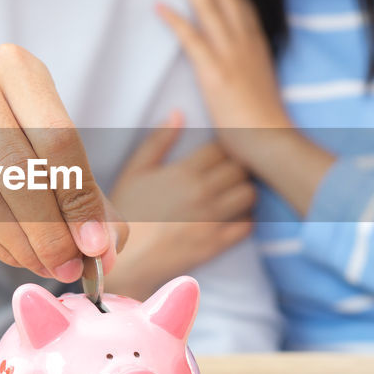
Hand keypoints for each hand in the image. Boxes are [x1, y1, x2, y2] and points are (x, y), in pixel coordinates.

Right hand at [0, 44, 125, 281]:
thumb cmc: (1, 147)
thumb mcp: (48, 153)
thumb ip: (85, 195)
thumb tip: (107, 247)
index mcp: (14, 65)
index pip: (58, 138)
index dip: (79, 198)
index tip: (93, 243)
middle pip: (19, 170)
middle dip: (51, 230)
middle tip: (69, 265)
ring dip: (22, 244)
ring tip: (45, 264)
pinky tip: (14, 256)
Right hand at [103, 111, 255, 299]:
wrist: (124, 260)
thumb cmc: (126, 213)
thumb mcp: (135, 171)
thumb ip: (158, 140)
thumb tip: (179, 112)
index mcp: (184, 172)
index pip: (223, 146)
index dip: (225, 145)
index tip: (220, 150)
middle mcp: (203, 193)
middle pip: (241, 167)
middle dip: (239, 165)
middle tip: (230, 169)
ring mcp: (212, 220)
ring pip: (250, 194)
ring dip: (245, 189)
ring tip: (233, 190)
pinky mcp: (217, 244)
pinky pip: (248, 225)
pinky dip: (246, 218)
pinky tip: (233, 215)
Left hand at [157, 0, 292, 168]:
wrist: (272, 141)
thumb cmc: (263, 119)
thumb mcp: (258, 79)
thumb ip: (246, 62)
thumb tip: (235, 55)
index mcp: (256, 42)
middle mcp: (246, 41)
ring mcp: (232, 55)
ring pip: (210, 6)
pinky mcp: (217, 73)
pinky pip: (193, 40)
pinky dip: (176, 21)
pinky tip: (159, 7)